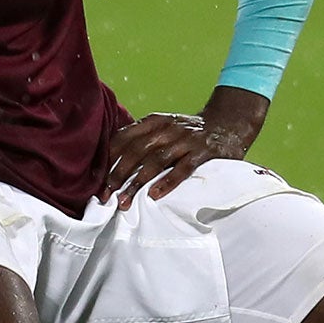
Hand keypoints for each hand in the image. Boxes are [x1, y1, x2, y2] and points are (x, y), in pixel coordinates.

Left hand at [102, 86, 268, 206]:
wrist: (228, 122)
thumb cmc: (189, 131)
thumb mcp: (165, 128)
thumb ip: (144, 138)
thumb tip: (113, 159)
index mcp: (154, 122)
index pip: (124, 137)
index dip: (108, 157)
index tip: (95, 177)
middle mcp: (167, 128)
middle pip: (136, 150)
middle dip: (118, 173)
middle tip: (105, 195)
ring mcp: (185, 139)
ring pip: (156, 160)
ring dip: (137, 182)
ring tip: (124, 201)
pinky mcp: (203, 152)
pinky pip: (183, 167)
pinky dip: (168, 181)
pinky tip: (155, 195)